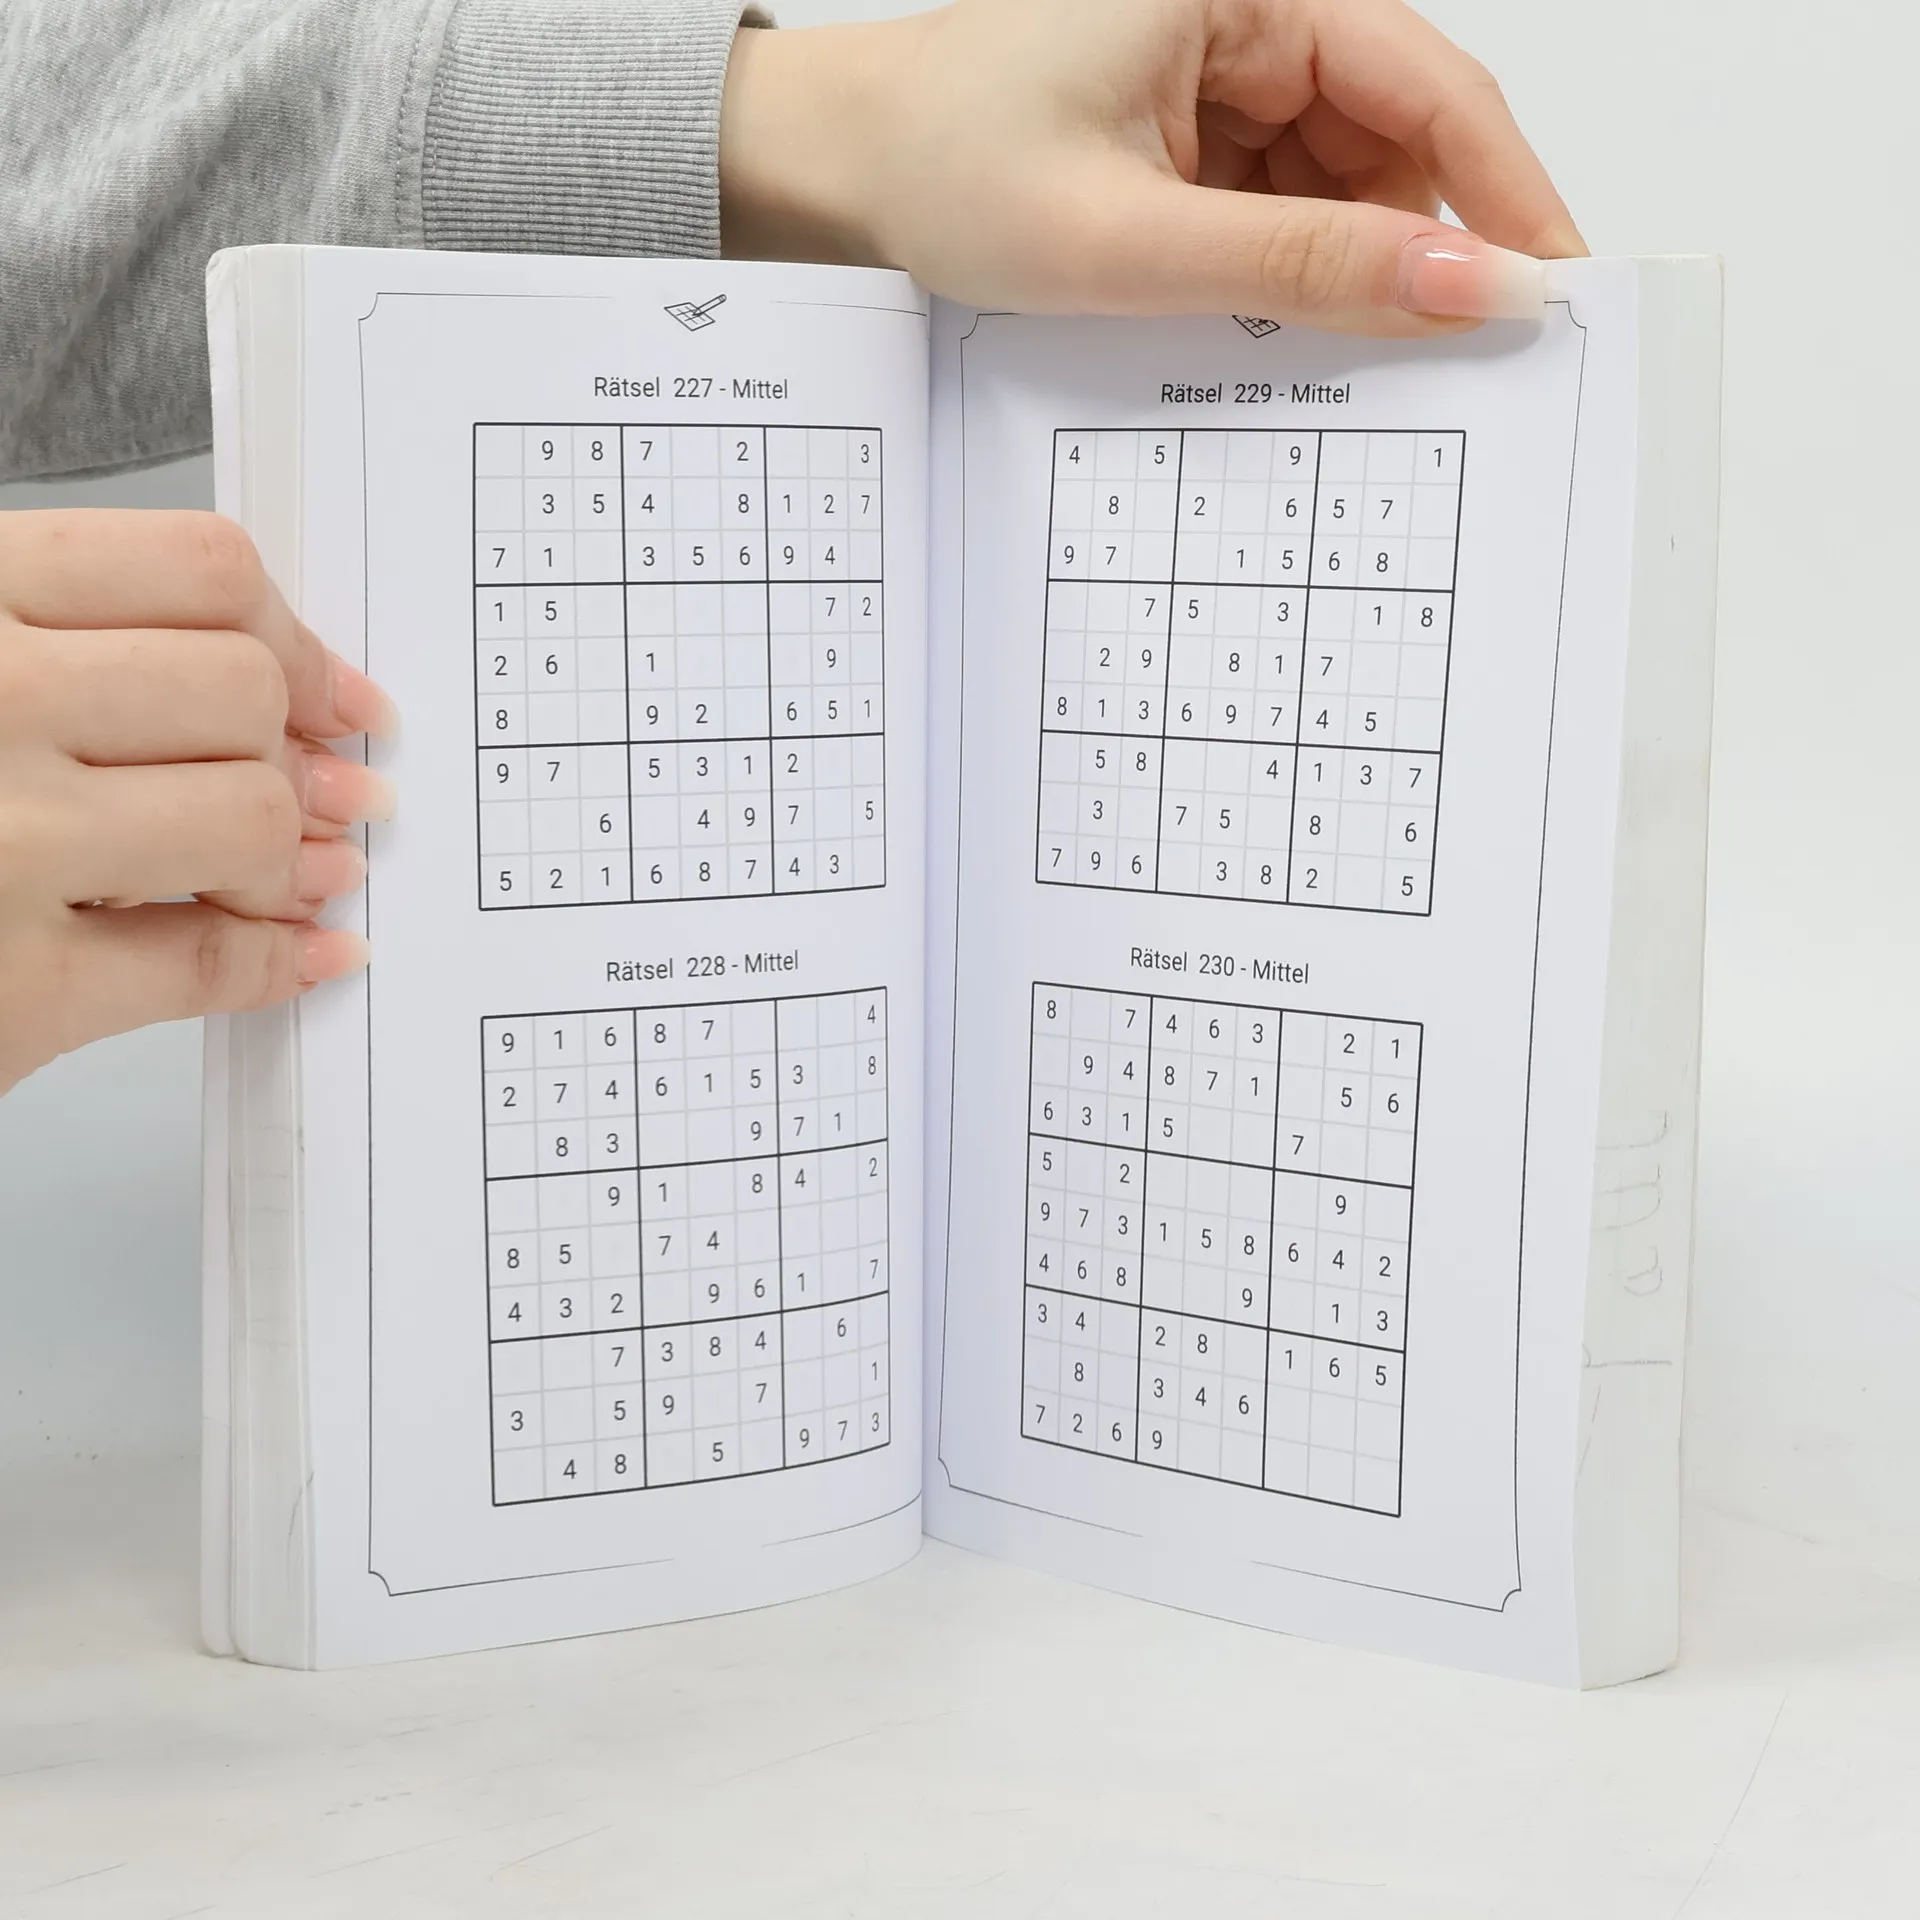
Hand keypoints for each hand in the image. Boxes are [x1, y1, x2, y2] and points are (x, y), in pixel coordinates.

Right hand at [0, 511, 395, 1092]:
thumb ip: (56, 644)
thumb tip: (274, 689)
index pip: (197, 570)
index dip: (294, 636)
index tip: (330, 689)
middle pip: (240, 693)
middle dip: (298, 748)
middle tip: (326, 786)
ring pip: (242, 817)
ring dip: (289, 855)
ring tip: (296, 872)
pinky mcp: (8, 990)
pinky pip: (200, 964)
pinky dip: (274, 963)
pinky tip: (303, 955)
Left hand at [721, 0, 1583, 331]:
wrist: (833, 175)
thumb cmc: (938, 168)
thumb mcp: (1130, 239)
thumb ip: (1302, 270)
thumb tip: (1460, 287)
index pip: (1428, 83)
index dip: (1503, 194)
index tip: (1550, 292)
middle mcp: (1246, 6)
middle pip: (1399, 131)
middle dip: (1425, 244)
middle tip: (1458, 357)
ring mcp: (1223, 67)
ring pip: (1347, 174)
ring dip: (1352, 266)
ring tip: (1333, 351)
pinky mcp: (1197, 124)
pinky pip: (1286, 196)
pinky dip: (1294, 267)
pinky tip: (1274, 325)